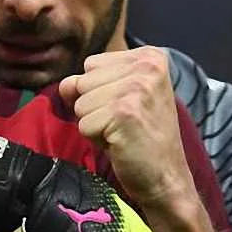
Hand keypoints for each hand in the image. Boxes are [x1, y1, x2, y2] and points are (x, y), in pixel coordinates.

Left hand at [59, 47, 196, 212]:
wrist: (166, 176)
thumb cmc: (142, 136)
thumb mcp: (119, 98)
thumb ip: (90, 83)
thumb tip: (65, 84)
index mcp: (149, 56)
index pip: (92, 64)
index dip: (101, 91)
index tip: (127, 108)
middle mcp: (146, 66)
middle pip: (83, 82)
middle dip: (96, 108)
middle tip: (124, 123)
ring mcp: (136, 88)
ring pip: (80, 104)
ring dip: (95, 124)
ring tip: (122, 132)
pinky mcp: (124, 112)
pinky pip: (83, 124)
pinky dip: (96, 139)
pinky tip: (121, 142)